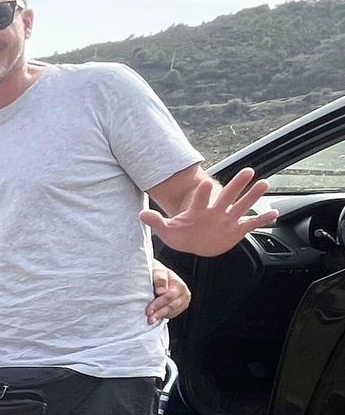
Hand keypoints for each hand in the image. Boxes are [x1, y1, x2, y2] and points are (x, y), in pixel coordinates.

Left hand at [141, 167, 277, 255]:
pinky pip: (250, 224)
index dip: (201, 194)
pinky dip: (261, 220)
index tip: (205, 184)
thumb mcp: (166, 231)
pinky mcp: (235, 230)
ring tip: (264, 184)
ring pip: (241, 206)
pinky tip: (274, 214)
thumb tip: (141, 214)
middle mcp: (215, 212)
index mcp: (198, 211)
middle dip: (237, 185)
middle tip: (248, 170)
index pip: (200, 200)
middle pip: (227, 196)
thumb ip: (156, 222)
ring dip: (252, 197)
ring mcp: (227, 220)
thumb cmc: (181, 235)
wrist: (194, 244)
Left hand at [145, 262, 190, 324]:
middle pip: (172, 306)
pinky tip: (155, 316)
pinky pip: (171, 314)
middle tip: (149, 319)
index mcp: (179, 284)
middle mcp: (183, 293)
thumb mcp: (157, 271)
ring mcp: (182, 301)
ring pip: (172, 312)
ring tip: (150, 320)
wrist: (157, 275)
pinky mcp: (178, 307)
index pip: (169, 296)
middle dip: (160, 313)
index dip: (159, 304)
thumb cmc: (157, 272)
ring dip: (161, 316)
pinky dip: (163, 316)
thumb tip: (161, 291)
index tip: (149, 310)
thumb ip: (160, 279)